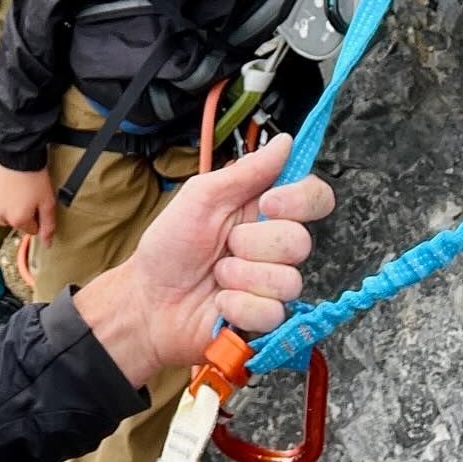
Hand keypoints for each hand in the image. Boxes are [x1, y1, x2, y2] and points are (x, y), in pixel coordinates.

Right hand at [0, 160, 57, 241]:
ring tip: (20, 190)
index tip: (40, 202)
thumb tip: (47, 245)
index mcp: (18, 221)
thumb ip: (48, 226)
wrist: (18, 153)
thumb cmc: (35, 177)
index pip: (32, 229)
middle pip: (17, 222)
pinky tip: (10, 185)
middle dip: (23, 213)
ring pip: (4, 213)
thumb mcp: (48, 202)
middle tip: (31, 195)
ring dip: (11, 207)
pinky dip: (1, 197)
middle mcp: (2, 216)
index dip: (38, 216)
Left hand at [72, 134, 334, 388]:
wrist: (148, 300)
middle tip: (225, 244)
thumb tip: (287, 141)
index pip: (313, 197)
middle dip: (254, 243)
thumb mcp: (201, 196)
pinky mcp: (265, 320)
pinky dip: (237, 305)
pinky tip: (219, 301)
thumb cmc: (169, 245)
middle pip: (300, 241)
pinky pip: (271, 312)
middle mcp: (273, 245)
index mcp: (262, 209)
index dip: (300, 200)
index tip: (268, 204)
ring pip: (288, 280)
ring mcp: (271, 284)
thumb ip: (246, 171)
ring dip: (241, 276)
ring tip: (217, 275)